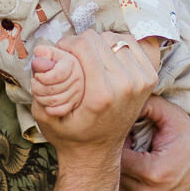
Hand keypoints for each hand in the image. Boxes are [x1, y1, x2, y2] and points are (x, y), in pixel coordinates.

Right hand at [30, 31, 152, 159]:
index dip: (66, 44)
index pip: (84, 45)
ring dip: (98, 45)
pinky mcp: (149, 77)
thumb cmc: (69, 133)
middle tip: (72, 59)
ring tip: (88, 60)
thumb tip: (41, 54)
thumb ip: (40, 84)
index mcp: (101, 94)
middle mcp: (125, 86)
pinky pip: (130, 44)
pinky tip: (105, 59)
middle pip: (99, 39)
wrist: (96, 152)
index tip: (60, 53)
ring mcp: (140, 81)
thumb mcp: (45, 114)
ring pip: (114, 38)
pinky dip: (115, 46)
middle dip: (80, 44)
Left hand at [30, 44, 84, 118]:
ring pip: (54, 100)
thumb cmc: (51, 62)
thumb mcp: (47, 53)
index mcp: (71, 63)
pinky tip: (44, 103)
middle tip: (33, 84)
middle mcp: (78, 78)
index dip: (43, 78)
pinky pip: (61, 110)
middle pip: (53, 89)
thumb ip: (42, 53)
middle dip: (37, 88)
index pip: (57, 75)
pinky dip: (50, 109)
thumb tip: (41, 55)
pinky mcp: (75, 102)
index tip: (37, 76)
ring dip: (40, 98)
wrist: (61, 72)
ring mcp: (77, 91)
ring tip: (36, 92)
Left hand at [119, 98, 189, 190]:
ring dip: (119, 177)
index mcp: (152, 173)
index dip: (117, 143)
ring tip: (133, 163)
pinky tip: (137, 180)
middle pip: (113, 175)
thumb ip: (148, 105)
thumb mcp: (174, 118)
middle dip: (116, 160)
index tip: (127, 137)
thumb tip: (122, 97)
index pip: (115, 155)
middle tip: (127, 148)